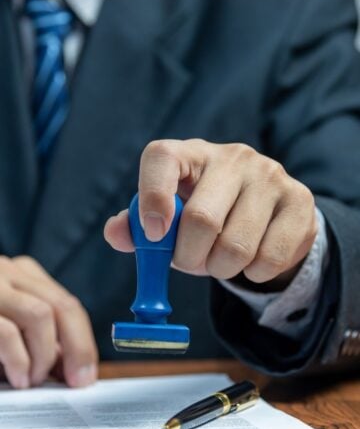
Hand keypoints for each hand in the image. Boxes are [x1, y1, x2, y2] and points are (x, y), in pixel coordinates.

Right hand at [0, 256, 97, 388]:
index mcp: (23, 275)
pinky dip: (20, 360)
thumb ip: (40, 341)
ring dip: (45, 355)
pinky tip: (19, 378)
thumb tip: (75, 370)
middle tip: (76, 381)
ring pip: (41, 314)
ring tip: (34, 380)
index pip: (67, 304)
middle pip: (61, 306)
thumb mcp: (11, 325)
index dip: (83, 342)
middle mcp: (9, 272)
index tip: (86, 374)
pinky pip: (7, 332)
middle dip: (77, 348)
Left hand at [104, 139, 316, 284]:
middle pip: (201, 219)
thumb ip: (137, 225)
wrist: (264, 211)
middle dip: (189, 257)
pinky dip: (252, 274)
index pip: (162, 158)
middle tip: (190, 262)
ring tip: (221, 260)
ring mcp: (271, 175)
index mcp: (191, 154)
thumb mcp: (170, 216)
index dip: (151, 198)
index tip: (153, 235)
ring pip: (236, 247)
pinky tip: (251, 259)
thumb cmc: (206, 212)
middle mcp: (233, 157)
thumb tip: (116, 233)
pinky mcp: (300, 201)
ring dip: (221, 269)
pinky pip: (269, 258)